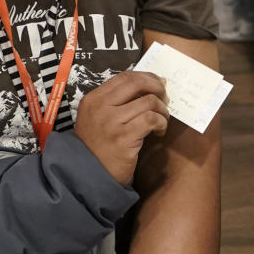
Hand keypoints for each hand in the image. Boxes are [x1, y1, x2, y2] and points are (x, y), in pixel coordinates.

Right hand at [74, 71, 168, 185]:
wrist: (88, 176)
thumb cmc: (98, 147)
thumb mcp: (98, 119)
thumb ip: (116, 103)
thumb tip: (149, 86)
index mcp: (93, 99)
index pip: (125, 77)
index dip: (146, 77)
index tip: (158, 83)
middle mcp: (100, 107)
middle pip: (136, 83)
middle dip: (156, 86)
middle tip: (165, 97)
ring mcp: (111, 122)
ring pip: (148, 101)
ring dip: (162, 110)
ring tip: (162, 120)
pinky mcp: (124, 137)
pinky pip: (151, 119)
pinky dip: (161, 123)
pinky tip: (159, 131)